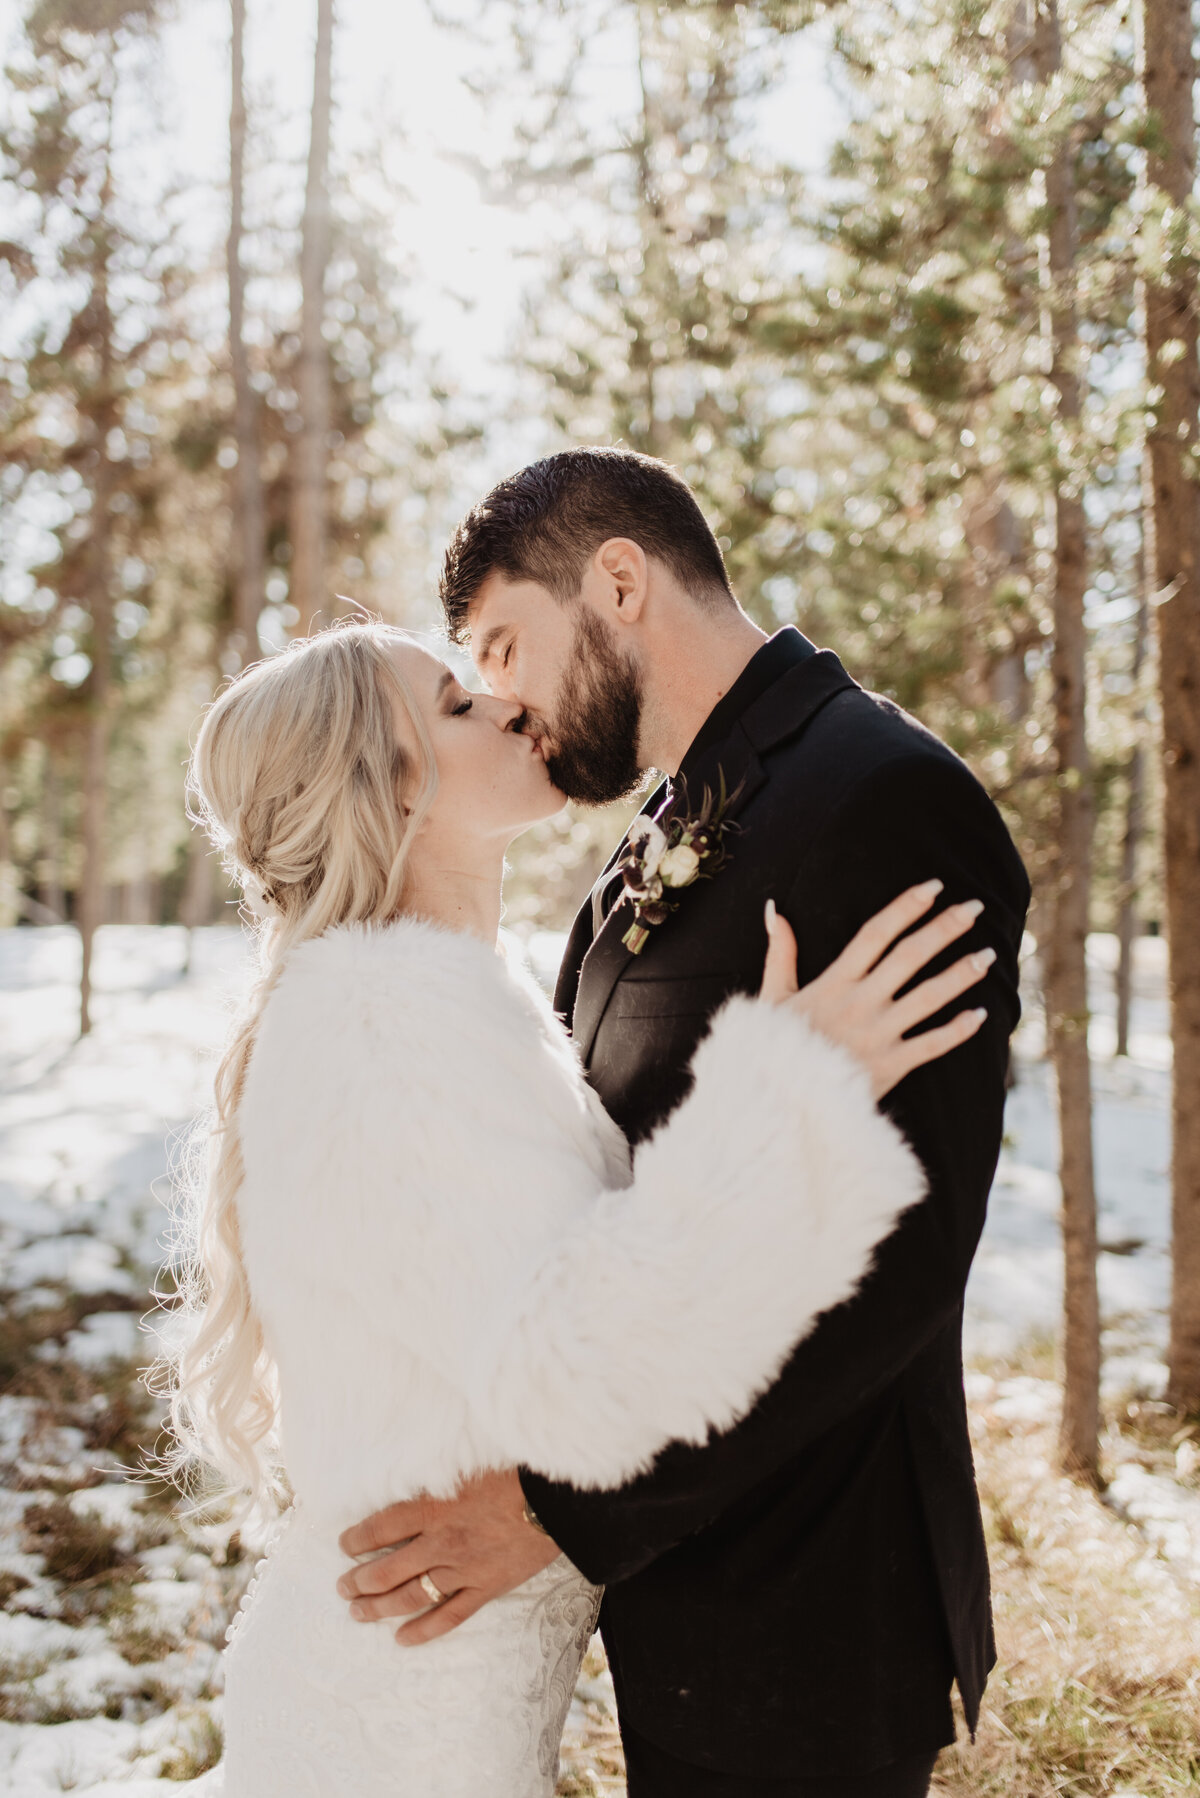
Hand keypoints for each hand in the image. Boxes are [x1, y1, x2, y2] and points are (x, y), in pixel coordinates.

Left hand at [334, 1467, 559, 1645]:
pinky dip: (423, 1630)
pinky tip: (402, 1638)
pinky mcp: (486, 1588)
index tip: (344, 1544)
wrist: (556, 1502)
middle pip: (387, 1569)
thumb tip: (408, 1469)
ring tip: (357, 1611)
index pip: (381, 1527)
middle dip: (359, 1580)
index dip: (357, 1538)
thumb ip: (436, 1474)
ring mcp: (462, 1570)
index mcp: (434, 1508)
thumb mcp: (466, 1463)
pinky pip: (448, 1616)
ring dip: (379, 1607)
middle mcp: (441, 1543)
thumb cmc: (513, 1473)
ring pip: (410, 1596)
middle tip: (342, 1586)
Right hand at [759, 880, 991, 1099]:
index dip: (906, 907)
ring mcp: (877, 1035)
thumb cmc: (775, 1047)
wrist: (778, 1100)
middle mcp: (859, 1004)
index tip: (934, 887)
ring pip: (929, 997)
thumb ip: (780, 954)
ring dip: (960, 974)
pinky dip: (958, 1031)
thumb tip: (774, 911)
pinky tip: (980, 1015)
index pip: (875, 935)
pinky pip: (932, 1045)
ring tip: (988, 956)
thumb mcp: (772, 997)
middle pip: (909, 957)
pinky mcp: (890, 1066)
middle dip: (944, 928)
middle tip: (974, 907)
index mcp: (833, 983)